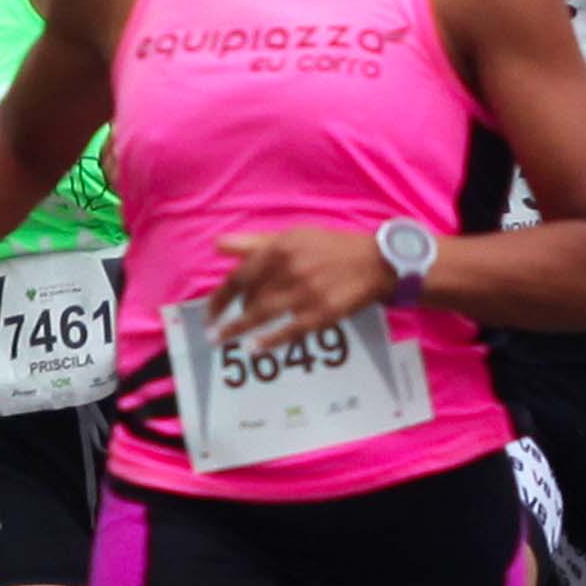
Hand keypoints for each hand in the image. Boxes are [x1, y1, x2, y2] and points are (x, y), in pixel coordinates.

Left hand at [208, 223, 395, 354]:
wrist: (376, 262)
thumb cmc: (330, 249)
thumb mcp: (293, 237)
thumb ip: (254, 243)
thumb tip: (218, 245)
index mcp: (281, 248)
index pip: (239, 276)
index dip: (220, 297)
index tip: (209, 313)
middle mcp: (291, 268)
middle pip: (248, 297)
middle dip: (229, 316)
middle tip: (216, 331)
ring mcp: (307, 292)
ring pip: (263, 314)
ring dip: (238, 329)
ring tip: (222, 340)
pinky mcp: (323, 312)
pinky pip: (289, 330)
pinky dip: (269, 340)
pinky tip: (254, 347)